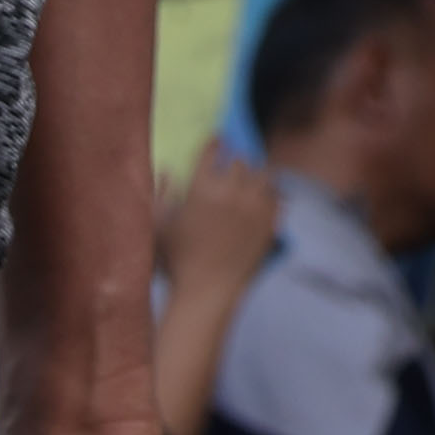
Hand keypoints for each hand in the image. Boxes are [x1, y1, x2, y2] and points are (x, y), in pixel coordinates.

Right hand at [158, 138, 277, 303]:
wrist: (206, 294)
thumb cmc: (174, 262)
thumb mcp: (157, 225)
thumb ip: (160, 192)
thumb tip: (166, 168)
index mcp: (201, 189)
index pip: (212, 151)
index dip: (215, 143)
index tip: (217, 140)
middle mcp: (231, 193)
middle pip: (241, 161)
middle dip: (235, 161)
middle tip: (232, 164)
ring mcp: (254, 209)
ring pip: (264, 175)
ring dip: (256, 174)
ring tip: (251, 179)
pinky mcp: (270, 225)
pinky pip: (277, 198)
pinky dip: (271, 194)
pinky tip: (263, 199)